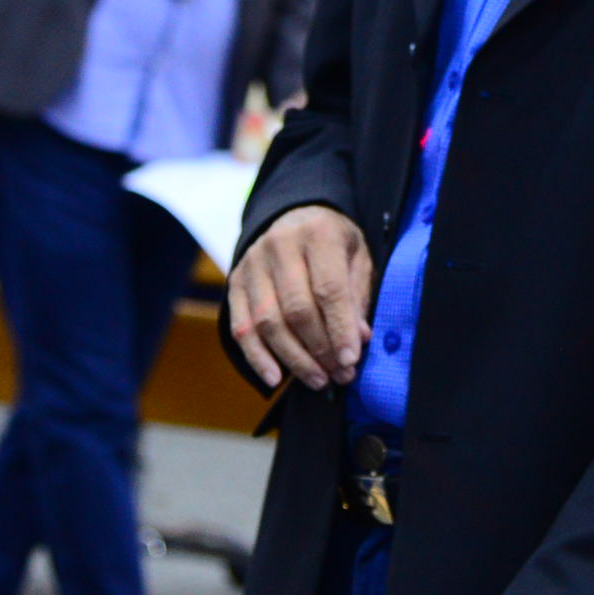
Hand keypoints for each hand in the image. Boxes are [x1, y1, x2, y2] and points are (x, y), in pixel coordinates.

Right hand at [226, 203, 370, 391]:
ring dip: (294, 359)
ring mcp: (252, 263)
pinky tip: (275, 378)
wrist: (294, 214)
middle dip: (320, 350)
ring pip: (267, 322)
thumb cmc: (332, 241)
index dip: (340, 328)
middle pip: (296, 310)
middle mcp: (280, 244)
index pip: (329, 288)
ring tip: (319, 380)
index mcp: (318, 233)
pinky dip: (257, 357)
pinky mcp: (235, 281)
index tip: (351, 359)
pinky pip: (241, 326)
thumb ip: (357, 296)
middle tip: (340, 375)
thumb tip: (358, 339)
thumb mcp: (357, 256)